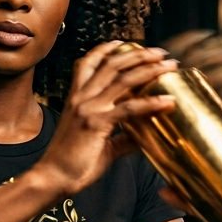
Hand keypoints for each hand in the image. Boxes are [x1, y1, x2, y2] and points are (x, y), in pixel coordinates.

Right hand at [31, 42, 176, 197]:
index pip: (87, 64)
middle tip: (159, 52)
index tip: (124, 43)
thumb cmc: (71, 164)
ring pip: (123, 79)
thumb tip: (143, 136)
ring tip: (168, 65)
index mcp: (75, 99)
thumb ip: (121, 137)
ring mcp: (89, 109)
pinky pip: (130, 108)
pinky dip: (151, 103)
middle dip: (138, 54)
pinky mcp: (98, 124)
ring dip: (149, 69)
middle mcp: (81, 98)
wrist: (52, 178)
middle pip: (111, 65)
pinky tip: (168, 101)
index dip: (105, 50)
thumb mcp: (98, 144)